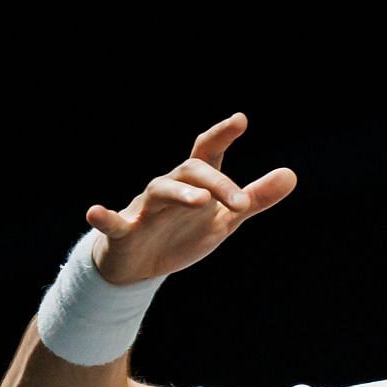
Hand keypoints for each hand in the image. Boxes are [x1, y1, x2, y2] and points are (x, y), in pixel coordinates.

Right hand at [84, 112, 296, 285]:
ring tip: (200, 200)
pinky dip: (103, 216)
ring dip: (179, 193)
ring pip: (159, 191)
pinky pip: (112, 222)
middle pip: (191, 171)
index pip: (208, 153)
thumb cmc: (182, 234)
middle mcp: (169, 189)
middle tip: (242, 203)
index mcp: (195, 185)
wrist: (139, 265)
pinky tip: (95, 211)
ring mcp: (145, 209)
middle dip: (217, 183)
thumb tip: (291, 174)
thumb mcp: (226, 219)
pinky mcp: (124, 232)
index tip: (240, 120)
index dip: (222, 135)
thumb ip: (256, 198)